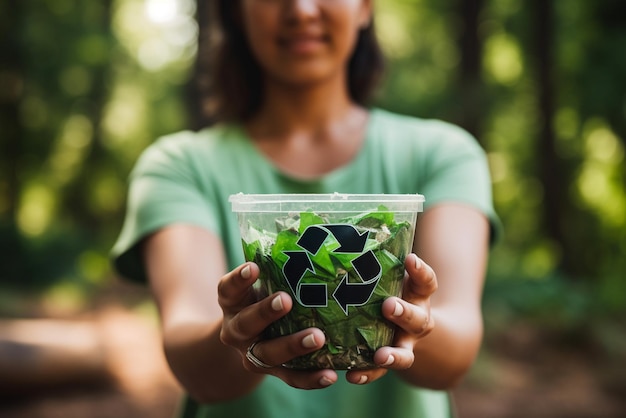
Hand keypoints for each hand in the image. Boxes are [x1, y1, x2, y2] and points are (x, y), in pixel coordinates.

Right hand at [217, 262, 338, 388]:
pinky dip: (310, 379)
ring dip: (292, 346)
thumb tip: (314, 234)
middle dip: (266, 312)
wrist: (246, 340)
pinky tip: (330, 375)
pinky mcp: (273, 372)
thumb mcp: (261, 283)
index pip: (229, 289)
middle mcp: (237, 330)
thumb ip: (277, 267)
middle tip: (286, 300)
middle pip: (247, 324)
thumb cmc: (261, 297)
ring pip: (269, 354)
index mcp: (232, 302)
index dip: (239, 279)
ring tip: (318, 337)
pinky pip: (291, 378)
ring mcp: (253, 354)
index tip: (254, 267)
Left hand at [345, 253, 436, 384]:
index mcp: (419, 295)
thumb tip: (341, 229)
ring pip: (404, 353)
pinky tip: (352, 375)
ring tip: (380, 356)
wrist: (411, 328)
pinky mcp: (387, 359)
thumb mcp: (391, 275)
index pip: (426, 281)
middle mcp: (417, 320)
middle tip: (389, 306)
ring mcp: (405, 344)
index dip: (420, 271)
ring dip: (393, 355)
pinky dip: (367, 373)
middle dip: (404, 313)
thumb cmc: (390, 289)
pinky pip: (379, 370)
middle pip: (417, 319)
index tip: (410, 259)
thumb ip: (376, 260)